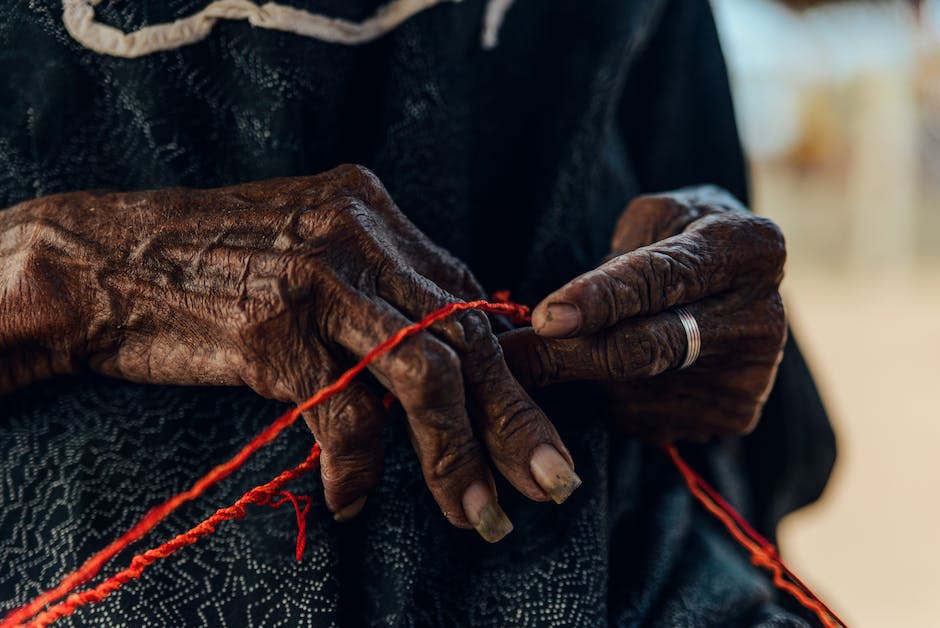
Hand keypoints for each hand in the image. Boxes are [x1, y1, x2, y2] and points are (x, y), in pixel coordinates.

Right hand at [0, 165, 580, 540]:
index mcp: (373, 213)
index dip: (510, 374)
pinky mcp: (273, 327)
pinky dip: (356, 466)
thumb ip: (374, 291)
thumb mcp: (306, 255)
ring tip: (477, 515)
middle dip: (514, 422)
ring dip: (458, 457)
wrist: (98, 261)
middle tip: (552, 483)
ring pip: (424, 376)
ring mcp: (318, 278)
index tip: (539, 431)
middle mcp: (357, 234)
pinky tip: (349, 499)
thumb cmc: (207, 269)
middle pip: (466, 339)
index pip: (468, 302)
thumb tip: (440, 362)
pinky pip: (341, 412)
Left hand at [500, 187, 786, 442]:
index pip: (661, 278)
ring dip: (585, 376)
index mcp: (749, 247)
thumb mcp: (654, 216)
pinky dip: (611, 399)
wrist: (741, 282)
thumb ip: (613, 260)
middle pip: (643, 349)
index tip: (546, 319)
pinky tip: (619, 371)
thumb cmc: (680, 235)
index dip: (599, 300)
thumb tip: (555, 323)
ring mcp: (749, 377)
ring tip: (584, 341)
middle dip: (565, 356)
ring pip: (630, 391)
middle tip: (507, 358)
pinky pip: (642, 417)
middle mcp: (761, 317)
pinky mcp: (733, 416)